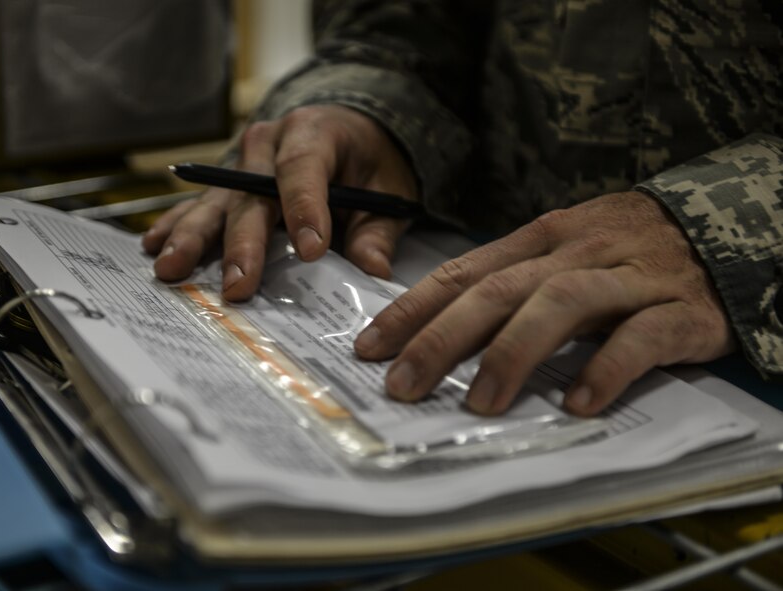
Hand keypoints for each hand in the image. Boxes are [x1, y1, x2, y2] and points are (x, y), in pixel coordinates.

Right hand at [142, 105, 418, 299]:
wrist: (348, 133)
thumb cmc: (367, 164)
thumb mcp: (386, 191)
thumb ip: (377, 231)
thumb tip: (373, 271)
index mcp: (314, 133)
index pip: (304, 170)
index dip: (305, 209)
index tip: (310, 251)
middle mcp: (269, 144)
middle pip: (252, 196)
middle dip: (244, 244)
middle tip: (237, 286)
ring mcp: (241, 163)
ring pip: (216, 202)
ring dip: (193, 238)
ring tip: (171, 267)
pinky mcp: (227, 184)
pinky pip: (200, 205)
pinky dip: (176, 226)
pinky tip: (153, 245)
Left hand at [354, 191, 736, 415]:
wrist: (723, 223)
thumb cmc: (624, 249)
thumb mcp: (561, 252)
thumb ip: (510, 283)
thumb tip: (439, 327)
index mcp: (539, 238)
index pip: (463, 272)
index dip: (413, 309)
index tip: (370, 347)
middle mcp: (575, 253)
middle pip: (499, 290)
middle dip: (443, 337)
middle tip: (404, 384)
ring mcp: (627, 278)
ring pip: (561, 305)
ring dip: (514, 353)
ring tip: (481, 402)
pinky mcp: (679, 309)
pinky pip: (640, 338)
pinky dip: (607, 368)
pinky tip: (578, 403)